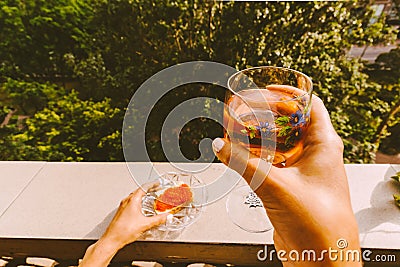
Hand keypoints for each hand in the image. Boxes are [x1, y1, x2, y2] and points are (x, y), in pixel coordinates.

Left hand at [79, 188, 167, 266]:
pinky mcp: (121, 213)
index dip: (152, 185)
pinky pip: (130, 204)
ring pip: (134, 198)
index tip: (157, 184)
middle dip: (148, 190)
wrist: (112, 240)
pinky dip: (137, 203)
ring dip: (142, 197)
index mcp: (132, 200)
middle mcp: (126, 201)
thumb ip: (158, 220)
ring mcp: (122, 207)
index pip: (144, 188)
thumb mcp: (145, 224)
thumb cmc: (123, 231)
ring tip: (149, 199)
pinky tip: (140, 210)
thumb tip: (166, 217)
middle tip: (155, 190)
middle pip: (139, 191)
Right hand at [213, 96, 361, 265]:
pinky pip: (274, 164)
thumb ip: (242, 163)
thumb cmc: (317, 223)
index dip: (288, 93)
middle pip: (292, 122)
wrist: (321, 260)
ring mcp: (304, 171)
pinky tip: (241, 157)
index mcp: (324, 144)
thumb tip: (219, 145)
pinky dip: (258, 157)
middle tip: (245, 110)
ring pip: (281, 144)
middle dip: (268, 115)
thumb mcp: (274, 185)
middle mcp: (316, 155)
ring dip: (260, 137)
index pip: (310, 104)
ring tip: (238, 130)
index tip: (265, 89)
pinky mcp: (292, 187)